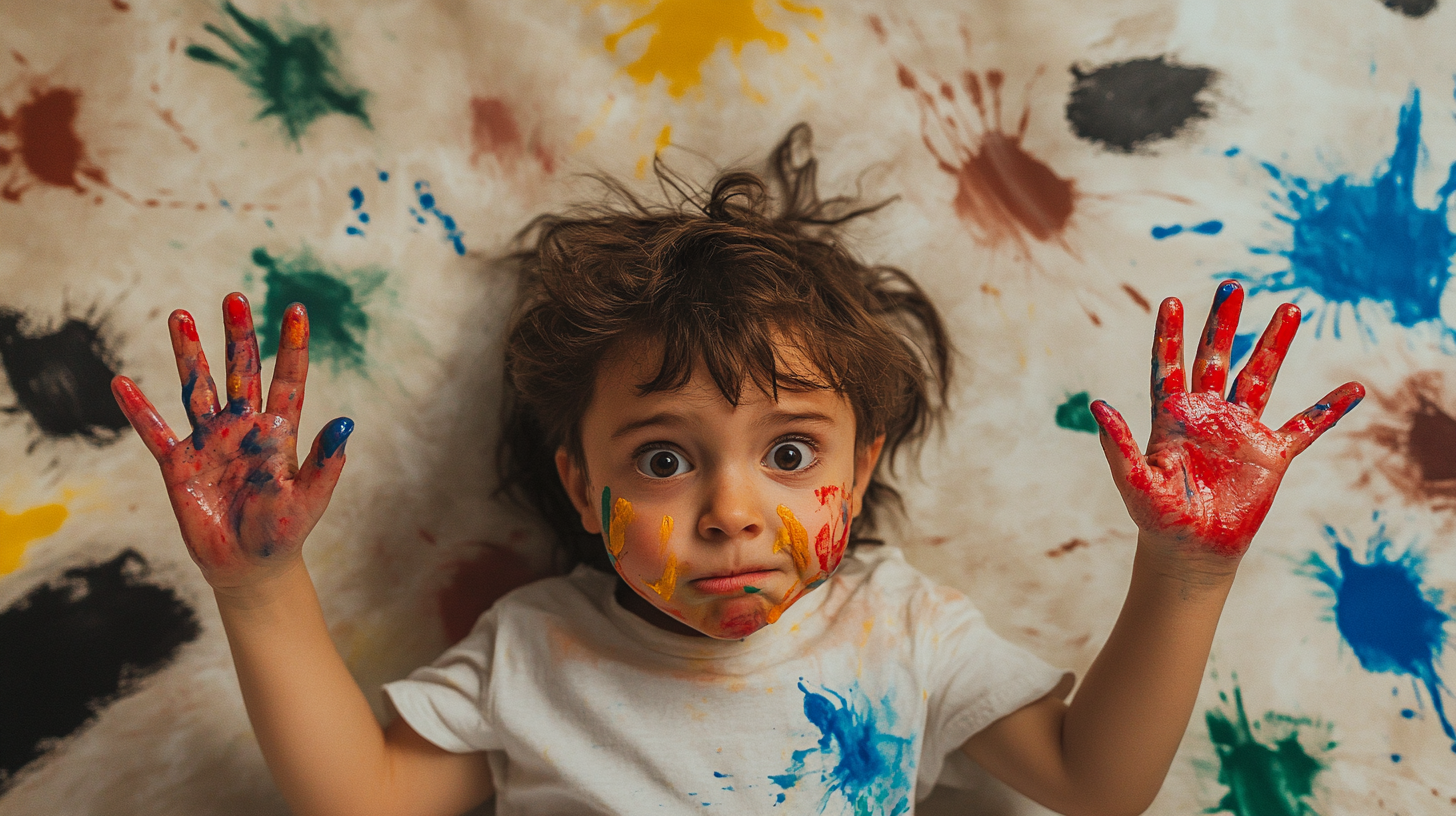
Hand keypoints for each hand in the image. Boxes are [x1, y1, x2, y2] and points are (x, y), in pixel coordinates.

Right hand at [111, 293, 352, 589]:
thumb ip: (327, 460)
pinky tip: (121, 382)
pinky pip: (155, 432)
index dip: (293, 346)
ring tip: (180, 314)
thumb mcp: (311, 497)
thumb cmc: (285, 531)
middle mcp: (244, 427)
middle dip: (238, 336)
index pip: (289, 380)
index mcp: (280, 432)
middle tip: (235, 298)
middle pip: (240, 372)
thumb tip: (348, 421)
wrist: (250, 566)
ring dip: (188, 353)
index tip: (298, 308)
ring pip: (197, 388)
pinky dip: (138, 409)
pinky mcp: (179, 465)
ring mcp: (210, 442)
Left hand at [1091, 280, 1362, 570]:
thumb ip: (1118, 445)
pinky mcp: (1271, 456)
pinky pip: (1305, 427)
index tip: (1171, 302)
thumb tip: (1097, 405)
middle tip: (1232, 286)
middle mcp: (1208, 416)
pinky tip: (1353, 389)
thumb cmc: (1158, 518)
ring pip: (1260, 378)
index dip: (1170, 336)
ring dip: (1274, 344)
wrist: (1191, 551)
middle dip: (1224, 324)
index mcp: (1173, 418)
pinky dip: (1328, 409)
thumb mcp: (1135, 482)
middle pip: (1217, 359)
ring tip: (1291, 308)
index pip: (1170, 367)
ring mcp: (1241, 432)